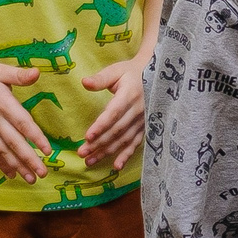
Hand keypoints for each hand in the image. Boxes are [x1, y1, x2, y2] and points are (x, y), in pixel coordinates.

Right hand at [0, 56, 53, 181]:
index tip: (48, 151)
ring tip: (30, 179)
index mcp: (4, 103)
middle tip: (43, 173)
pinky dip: (0, 163)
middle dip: (29, 159)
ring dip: (17, 166)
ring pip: (2, 151)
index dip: (36, 138)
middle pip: (14, 142)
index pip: (23, 123)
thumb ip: (19, 75)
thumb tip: (37, 72)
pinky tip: (10, 174)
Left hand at [79, 53, 150, 171]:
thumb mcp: (116, 71)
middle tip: (82, 152)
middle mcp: (138, 110)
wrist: (156, 76)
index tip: (87, 136)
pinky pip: (135, 144)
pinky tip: (116, 166)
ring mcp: (143, 121)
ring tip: (90, 160)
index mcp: (130, 94)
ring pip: (124, 140)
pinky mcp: (145, 128)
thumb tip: (84, 82)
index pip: (114, 113)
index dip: (101, 125)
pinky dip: (126, 156)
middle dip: (99, 143)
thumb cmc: (131, 72)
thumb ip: (100, 79)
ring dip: (107, 152)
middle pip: (116, 130)